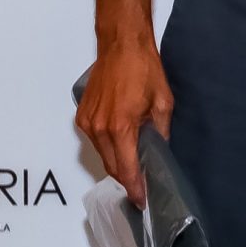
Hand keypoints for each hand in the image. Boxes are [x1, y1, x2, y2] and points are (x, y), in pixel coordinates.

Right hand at [76, 39, 173, 206]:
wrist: (121, 46)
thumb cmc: (144, 69)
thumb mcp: (163, 102)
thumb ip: (160, 132)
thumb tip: (160, 151)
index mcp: (121, 128)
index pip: (127, 169)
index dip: (135, 188)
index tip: (141, 200)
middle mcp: (100, 129)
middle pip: (112, 167)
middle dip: (126, 179)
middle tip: (141, 185)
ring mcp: (88, 123)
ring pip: (102, 155)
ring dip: (116, 162)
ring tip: (133, 162)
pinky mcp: (82, 116)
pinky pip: (94, 141)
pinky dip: (107, 146)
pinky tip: (120, 142)